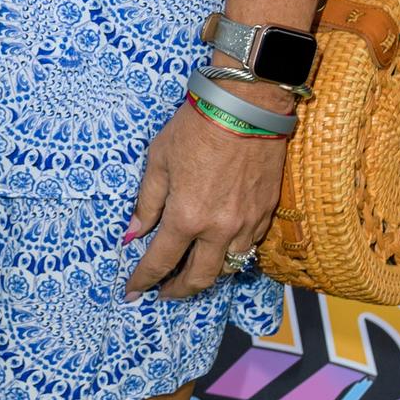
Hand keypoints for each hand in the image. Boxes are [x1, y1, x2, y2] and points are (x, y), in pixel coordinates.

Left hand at [125, 97, 284, 298]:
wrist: (247, 106)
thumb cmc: (196, 127)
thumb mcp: (160, 159)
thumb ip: (148, 201)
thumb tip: (134, 233)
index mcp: (187, 216)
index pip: (161, 261)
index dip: (144, 279)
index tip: (133, 292)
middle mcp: (219, 229)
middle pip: (199, 278)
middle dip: (179, 290)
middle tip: (164, 292)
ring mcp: (246, 224)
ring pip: (227, 268)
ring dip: (207, 275)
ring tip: (191, 273)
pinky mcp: (265, 213)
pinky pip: (248, 248)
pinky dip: (231, 254)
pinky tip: (220, 248)